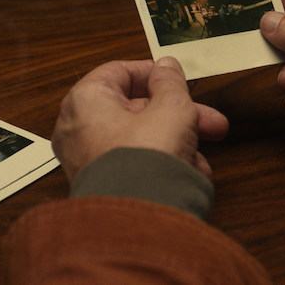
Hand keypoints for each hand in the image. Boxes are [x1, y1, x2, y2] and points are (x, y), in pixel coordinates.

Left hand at [51, 57, 229, 181]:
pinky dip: (161, 164)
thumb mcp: (172, 108)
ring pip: (139, 139)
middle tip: (205, 116)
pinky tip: (189, 172)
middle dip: (177, 113)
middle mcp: (78, 129)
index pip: (118, 72)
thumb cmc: (145, 159)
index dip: (153, 73)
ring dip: (175, 141)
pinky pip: (135, 164)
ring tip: (202, 152)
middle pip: (134, 109)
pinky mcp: (102, 185)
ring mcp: (88, 160)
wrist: (139, 217)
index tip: (176, 79)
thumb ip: (171, 83)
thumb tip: (166, 67)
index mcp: (86, 100)